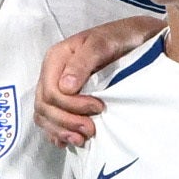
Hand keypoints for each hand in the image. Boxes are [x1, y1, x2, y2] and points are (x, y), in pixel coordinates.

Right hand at [37, 17, 159, 146]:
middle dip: (66, 121)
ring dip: (61, 130)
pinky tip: (70, 140)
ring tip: (82, 139)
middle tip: (91, 129)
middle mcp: (52, 73)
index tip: (98, 107)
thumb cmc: (119, 38)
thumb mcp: (104, 43)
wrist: (134, 38)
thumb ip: (84, 62)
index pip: (51, 91)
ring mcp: (56, 86)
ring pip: (44, 115)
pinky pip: (50, 120)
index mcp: (57, 58)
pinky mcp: (64, 99)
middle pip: (45, 106)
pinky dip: (57, 132)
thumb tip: (66, 88)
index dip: (71, 105)